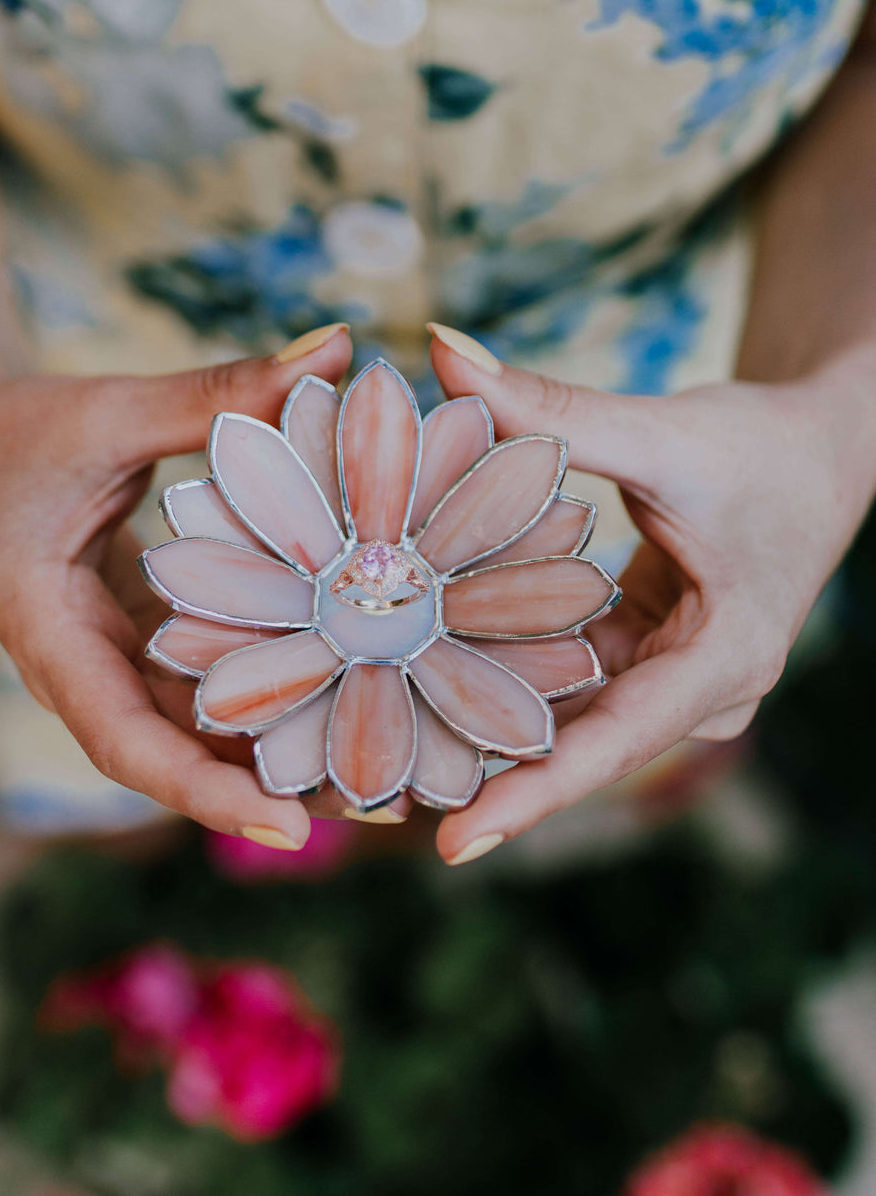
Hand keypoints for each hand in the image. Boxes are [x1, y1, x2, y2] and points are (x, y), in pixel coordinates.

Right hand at [0, 325, 351, 845]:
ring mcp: (115, 657)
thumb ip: (217, 393)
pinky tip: (352, 684)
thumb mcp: (110, 412)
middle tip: (389, 802)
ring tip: (391, 761)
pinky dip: (274, 687)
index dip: (202, 789)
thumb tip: (333, 349)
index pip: (124, 740)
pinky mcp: (144, 637)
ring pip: (202, 724)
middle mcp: (85, 666)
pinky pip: (210, 679)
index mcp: (51, 635)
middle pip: (181, 753)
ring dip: (286, 744)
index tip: (286, 827)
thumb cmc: (18, 428)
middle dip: (277, 784)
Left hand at [426, 325, 875, 865]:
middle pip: (578, 748)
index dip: (534, 796)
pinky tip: (416, 671)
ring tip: (375, 748)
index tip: (453, 845)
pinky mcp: (644, 658)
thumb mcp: (663, 431)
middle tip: (372, 794)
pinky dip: (500, 669)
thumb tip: (439, 350)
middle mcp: (698, 694)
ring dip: (480, 722)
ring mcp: (670, 681)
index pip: (617, 745)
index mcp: (724, 663)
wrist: (822, 449)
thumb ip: (554, 405)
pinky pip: (566, 679)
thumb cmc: (763, 445)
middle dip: (482, 771)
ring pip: (565, 717)